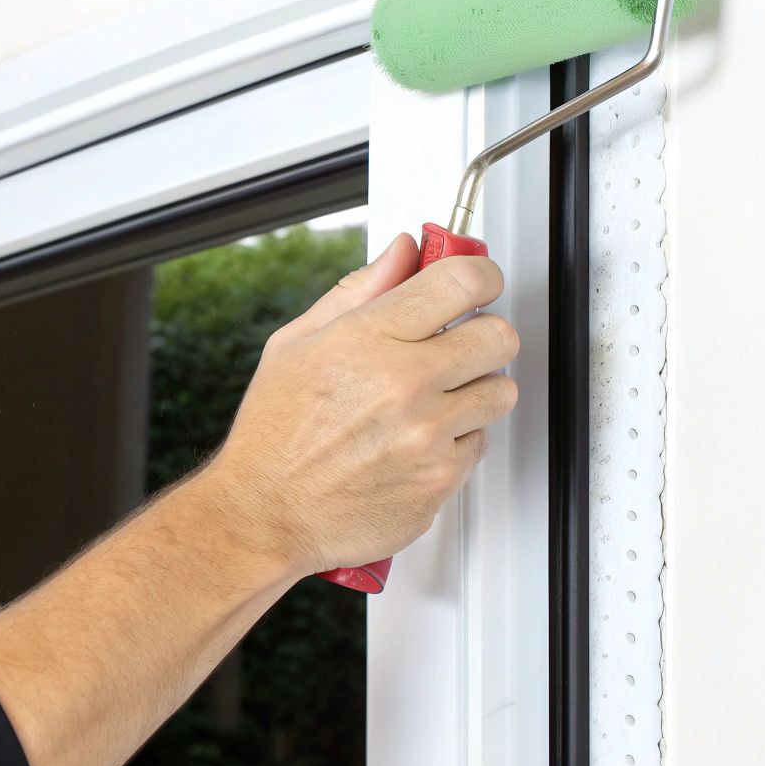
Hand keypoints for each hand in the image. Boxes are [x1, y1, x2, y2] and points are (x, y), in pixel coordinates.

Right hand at [203, 232, 518, 576]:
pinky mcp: (440, 479)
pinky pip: (479, 443)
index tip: (477, 282)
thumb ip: (359, 289)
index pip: (463, 281)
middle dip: (482, 335)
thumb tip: (403, 251)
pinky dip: (455, 441)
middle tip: (455, 345)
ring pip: (500, 392)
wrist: (263, 514)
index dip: (481, 275)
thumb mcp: (296, 343)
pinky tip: (414, 442)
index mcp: (370, 339)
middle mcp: (405, 383)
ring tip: (430, 401)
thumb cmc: (273, 433)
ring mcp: (428, 435)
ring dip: (474, 391)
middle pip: (499, 335)